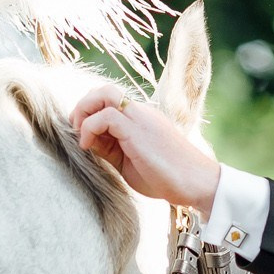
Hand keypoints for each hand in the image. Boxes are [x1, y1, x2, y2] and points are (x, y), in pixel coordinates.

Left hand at [71, 85, 222, 213]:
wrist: (196, 183)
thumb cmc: (168, 178)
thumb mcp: (130, 162)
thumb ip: (110, 149)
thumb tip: (87, 143)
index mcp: (140, 119)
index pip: (108, 102)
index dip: (89, 115)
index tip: (84, 140)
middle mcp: (140, 112)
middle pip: (104, 90)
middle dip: (83, 106)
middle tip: (76, 131)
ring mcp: (140, 118)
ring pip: (103, 93)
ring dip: (84, 112)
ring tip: (81, 137)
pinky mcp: (137, 130)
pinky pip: (106, 116)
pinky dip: (89, 128)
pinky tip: (88, 147)